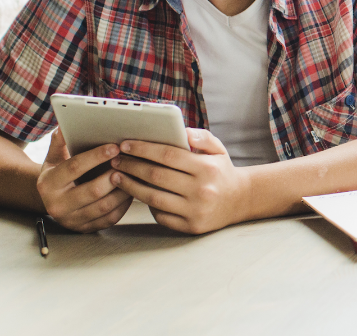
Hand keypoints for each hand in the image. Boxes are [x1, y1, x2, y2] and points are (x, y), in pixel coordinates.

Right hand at [36, 129, 132, 231]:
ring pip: (104, 206)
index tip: (115, 146)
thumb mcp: (54, 157)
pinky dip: (124, 204)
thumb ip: (60, 141)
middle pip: (92, 190)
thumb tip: (65, 123)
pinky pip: (110, 218)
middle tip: (131, 161)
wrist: (52, 201)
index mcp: (48, 184)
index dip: (96, 156)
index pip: (74, 167)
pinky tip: (133, 190)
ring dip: (124, 190)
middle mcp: (56, 205)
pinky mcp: (85, 229)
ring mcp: (71, 220)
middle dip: (114, 175)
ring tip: (136, 174)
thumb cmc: (59, 173)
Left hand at [111, 128, 251, 233]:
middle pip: (156, 176)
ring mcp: (195, 210)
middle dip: (131, 166)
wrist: (240, 200)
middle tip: (115, 160)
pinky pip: (160, 215)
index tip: (125, 145)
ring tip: (116, 177)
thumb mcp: (218, 150)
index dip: (143, 149)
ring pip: (153, 197)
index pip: (168, 155)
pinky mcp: (190, 226)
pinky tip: (137, 194)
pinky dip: (146, 205)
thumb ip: (202, 137)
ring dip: (130, 186)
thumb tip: (182, 131)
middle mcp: (202, 190)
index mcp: (207, 168)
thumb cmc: (222, 172)